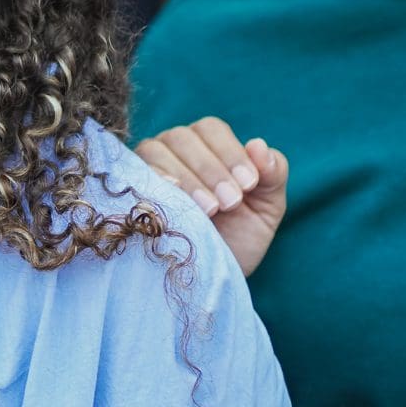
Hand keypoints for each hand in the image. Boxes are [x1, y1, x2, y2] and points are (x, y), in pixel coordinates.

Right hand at [134, 118, 290, 277]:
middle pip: (184, 138)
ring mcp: (148, 165)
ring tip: (211, 209)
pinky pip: (137, 172)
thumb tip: (259, 145)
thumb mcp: (267, 207)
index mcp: (207, 144)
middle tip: (231, 202)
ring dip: (189, 178)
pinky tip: (174, 194)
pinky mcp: (132, 188)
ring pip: (159, 151)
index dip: (231, 152)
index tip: (250, 184)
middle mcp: (173, 148)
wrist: (212, 277)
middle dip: (212, 169)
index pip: (212, 129)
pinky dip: (156, 180)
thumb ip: (273, 174)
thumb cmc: (241, 236)